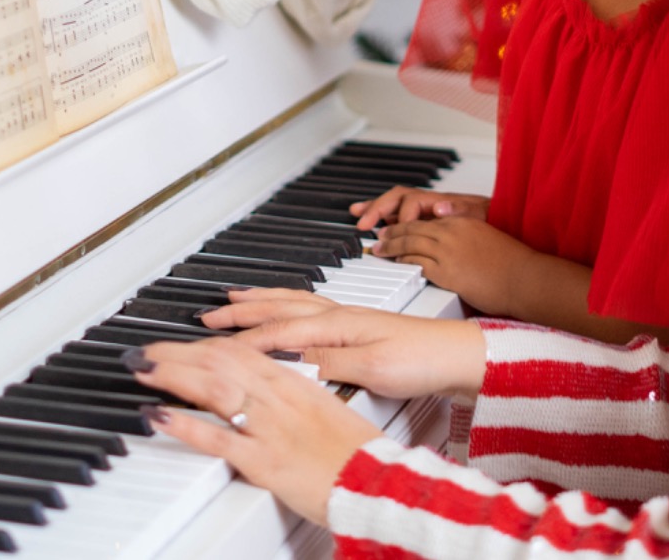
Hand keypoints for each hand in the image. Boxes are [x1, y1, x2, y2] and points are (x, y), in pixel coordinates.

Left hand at [129, 337, 382, 524]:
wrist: (378, 483)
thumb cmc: (357, 451)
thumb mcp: (327, 407)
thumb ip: (295, 392)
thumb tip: (270, 385)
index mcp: (296, 381)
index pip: (241, 350)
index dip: (206, 344)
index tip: (183, 344)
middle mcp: (278, 397)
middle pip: (220, 361)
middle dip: (178, 352)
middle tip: (148, 351)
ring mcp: (268, 427)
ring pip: (213, 387)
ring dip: (172, 374)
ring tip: (144, 369)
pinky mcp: (263, 460)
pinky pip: (216, 437)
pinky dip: (183, 424)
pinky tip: (158, 416)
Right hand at [209, 297, 486, 400]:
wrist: (459, 355)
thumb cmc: (424, 360)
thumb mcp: (373, 369)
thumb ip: (330, 364)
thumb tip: (292, 363)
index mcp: (338, 324)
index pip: (278, 331)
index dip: (244, 339)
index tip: (214, 344)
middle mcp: (339, 316)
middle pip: (279, 307)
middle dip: (241, 310)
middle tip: (209, 313)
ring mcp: (348, 319)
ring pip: (292, 303)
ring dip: (260, 301)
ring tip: (236, 299)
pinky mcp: (358, 328)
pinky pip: (307, 309)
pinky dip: (285, 306)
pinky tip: (285, 312)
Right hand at [350, 187, 489, 230]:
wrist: (503, 224)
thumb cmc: (493, 220)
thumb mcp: (483, 216)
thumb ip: (463, 211)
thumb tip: (441, 206)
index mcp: (442, 201)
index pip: (413, 202)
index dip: (402, 217)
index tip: (397, 234)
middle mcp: (431, 203)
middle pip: (398, 197)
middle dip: (378, 208)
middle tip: (363, 223)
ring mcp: (428, 211)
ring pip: (396, 205)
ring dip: (376, 209)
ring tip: (356, 214)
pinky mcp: (428, 221)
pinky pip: (401, 216)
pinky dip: (386, 218)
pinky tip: (375, 225)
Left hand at [372, 215, 535, 312]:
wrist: (525, 278)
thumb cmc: (511, 263)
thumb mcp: (485, 236)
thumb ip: (463, 231)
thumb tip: (447, 231)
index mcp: (462, 220)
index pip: (424, 217)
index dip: (404, 221)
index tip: (393, 225)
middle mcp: (453, 231)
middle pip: (411, 227)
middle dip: (391, 231)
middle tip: (378, 236)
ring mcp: (449, 251)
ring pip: (409, 243)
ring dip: (391, 246)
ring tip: (379, 249)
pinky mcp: (447, 271)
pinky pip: (417, 263)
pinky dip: (403, 262)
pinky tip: (396, 264)